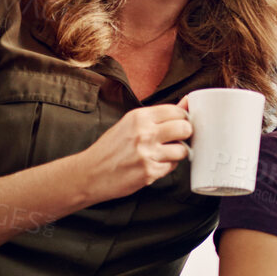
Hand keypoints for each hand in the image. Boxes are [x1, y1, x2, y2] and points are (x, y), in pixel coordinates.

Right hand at [76, 104, 191, 201]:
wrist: (89, 173)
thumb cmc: (110, 148)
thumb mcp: (130, 124)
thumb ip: (159, 115)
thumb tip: (187, 102)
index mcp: (139, 117)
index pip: (177, 112)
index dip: (182, 120)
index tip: (178, 125)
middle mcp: (144, 132)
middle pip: (185, 128)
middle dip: (184, 135)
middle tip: (175, 140)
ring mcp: (147, 153)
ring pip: (182, 150)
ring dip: (176, 154)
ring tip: (162, 154)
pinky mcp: (149, 172)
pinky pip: (172, 167)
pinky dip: (166, 167)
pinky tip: (152, 165)